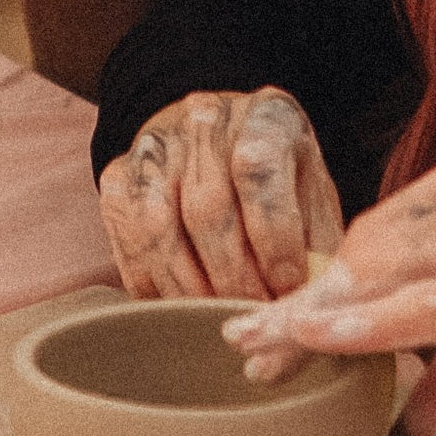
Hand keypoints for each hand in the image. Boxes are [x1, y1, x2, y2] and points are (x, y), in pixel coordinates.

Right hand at [98, 87, 343, 303]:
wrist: (221, 142)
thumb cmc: (278, 182)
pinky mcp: (118, 179)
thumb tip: (310, 308)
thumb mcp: (312, 197)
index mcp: (265, 116)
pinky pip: (129, 246)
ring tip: (218, 319)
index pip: (258, 170)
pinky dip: (156, 289)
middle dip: (233, 278)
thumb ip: (316, 246)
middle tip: (253, 317)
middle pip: (207, 207)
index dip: (272, 239)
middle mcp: (204, 119)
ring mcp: (154, 147)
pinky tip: (183, 308)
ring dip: (191, 289)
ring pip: (159, 229)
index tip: (286, 288)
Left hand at [221, 133, 435, 369]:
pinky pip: (430, 305)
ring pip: (386, 271)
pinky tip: (319, 340)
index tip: (272, 321)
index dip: (325, 280)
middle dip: (307, 301)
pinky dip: (366, 323)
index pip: (381, 230)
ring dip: (318, 315)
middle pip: (368, 248)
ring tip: (265, 355)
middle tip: (249, 350)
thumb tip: (414, 424)